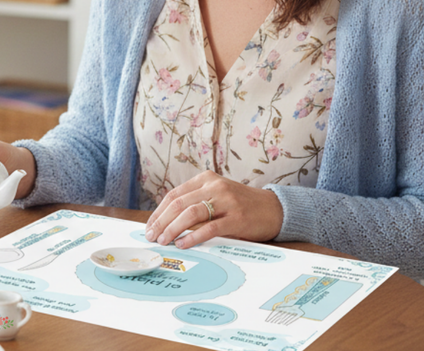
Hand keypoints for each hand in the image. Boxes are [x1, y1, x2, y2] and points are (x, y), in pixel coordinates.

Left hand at [144, 170, 283, 248]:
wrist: (274, 209)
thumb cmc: (241, 205)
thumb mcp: (216, 196)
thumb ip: (195, 203)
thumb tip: (165, 222)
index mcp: (206, 179)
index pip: (174, 194)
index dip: (158, 212)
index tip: (150, 226)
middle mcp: (215, 186)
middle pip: (179, 204)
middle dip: (161, 222)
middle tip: (151, 236)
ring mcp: (227, 201)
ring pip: (190, 214)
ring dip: (172, 229)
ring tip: (163, 241)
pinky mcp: (237, 218)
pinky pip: (209, 228)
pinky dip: (193, 237)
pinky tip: (182, 243)